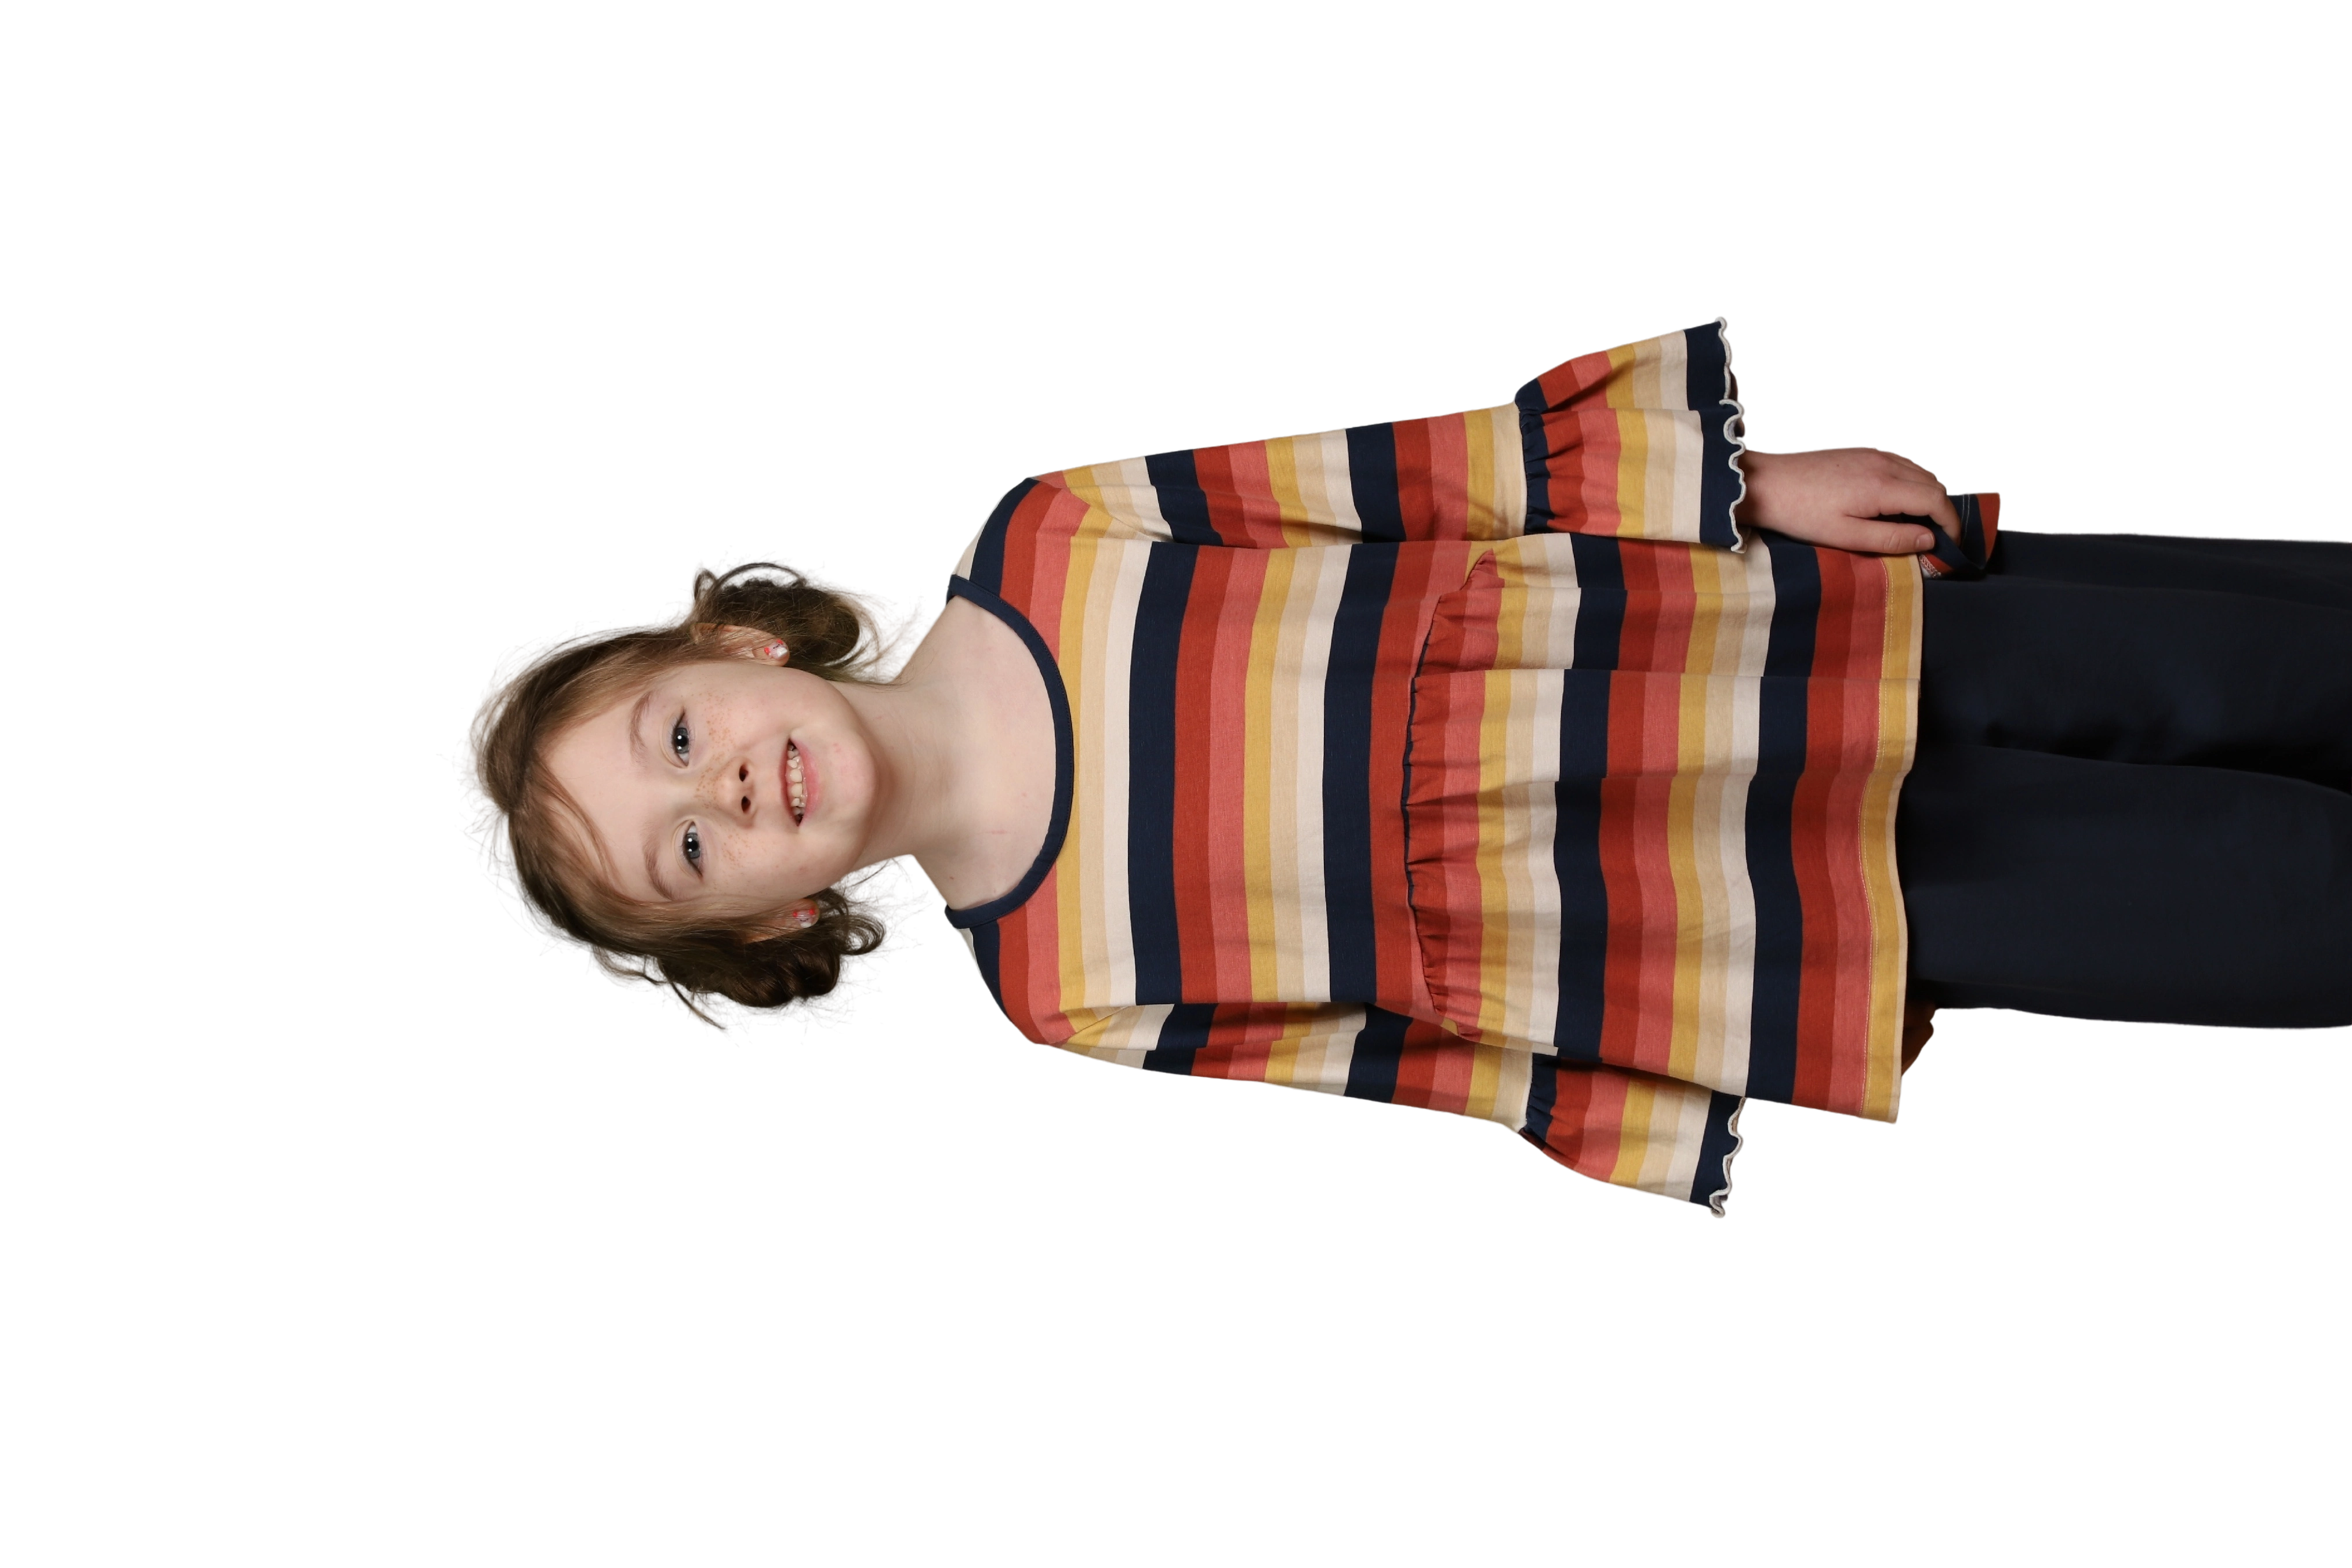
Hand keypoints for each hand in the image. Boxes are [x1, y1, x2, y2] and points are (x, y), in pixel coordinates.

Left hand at [1736, 447, 1958, 555]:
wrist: (1766, 483)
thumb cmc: (1800, 513)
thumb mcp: (1846, 536)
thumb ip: (1892, 538)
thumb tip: (1930, 540)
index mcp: (1883, 485)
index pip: (1937, 500)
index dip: (1952, 523)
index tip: (1952, 544)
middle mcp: (1884, 463)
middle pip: (1933, 484)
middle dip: (1943, 512)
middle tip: (1939, 539)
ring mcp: (1873, 454)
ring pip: (1920, 472)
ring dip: (1929, 496)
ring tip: (1921, 525)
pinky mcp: (1862, 452)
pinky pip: (1902, 465)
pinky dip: (1912, 483)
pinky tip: (1899, 503)